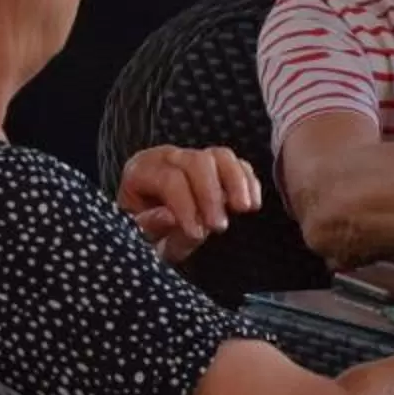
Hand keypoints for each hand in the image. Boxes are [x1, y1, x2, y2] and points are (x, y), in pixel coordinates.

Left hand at [119, 145, 262, 262]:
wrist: (152, 232)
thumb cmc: (145, 235)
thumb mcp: (140, 238)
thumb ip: (152, 227)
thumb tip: (171, 216)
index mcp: (140, 172)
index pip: (169, 180)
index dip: (185, 206)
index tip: (197, 233)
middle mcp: (166, 158)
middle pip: (196, 161)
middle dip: (211, 194)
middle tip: (219, 226)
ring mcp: (193, 157)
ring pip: (221, 156)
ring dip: (236, 182)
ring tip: (242, 209)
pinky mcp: (216, 165)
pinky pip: (237, 163)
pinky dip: (248, 182)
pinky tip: (253, 205)